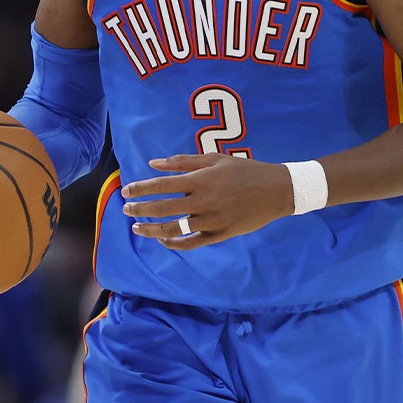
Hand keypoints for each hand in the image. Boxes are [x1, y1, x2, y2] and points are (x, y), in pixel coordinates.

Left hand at [121, 153, 294, 249]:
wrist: (276, 190)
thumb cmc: (244, 170)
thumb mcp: (215, 159)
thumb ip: (183, 162)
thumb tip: (153, 163)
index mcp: (202, 180)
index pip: (162, 185)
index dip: (140, 189)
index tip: (126, 191)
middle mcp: (204, 201)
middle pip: (162, 209)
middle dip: (139, 209)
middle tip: (125, 209)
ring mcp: (212, 220)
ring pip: (173, 229)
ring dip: (150, 229)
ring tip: (137, 227)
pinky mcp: (220, 234)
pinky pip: (191, 243)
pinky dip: (173, 243)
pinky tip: (162, 239)